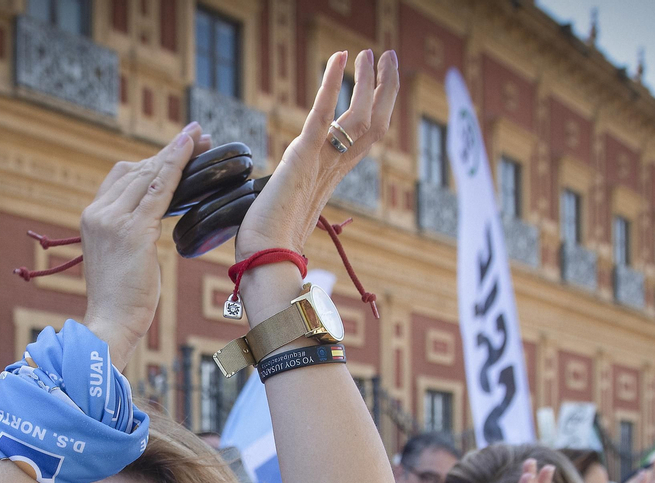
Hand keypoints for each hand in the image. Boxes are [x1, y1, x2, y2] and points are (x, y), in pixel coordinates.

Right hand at [80, 125, 205, 362]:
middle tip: (200, 136)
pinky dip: (177, 166)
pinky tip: (191, 150)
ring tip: (202, 137)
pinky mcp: (133, 231)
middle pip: (138, 170)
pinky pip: (160, 190)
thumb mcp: (120, 256)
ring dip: (178, 154)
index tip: (177, 147)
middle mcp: (98, 213)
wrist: (111, 322)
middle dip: (170, 152)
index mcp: (92, 217)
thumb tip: (153, 216)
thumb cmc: (121, 298)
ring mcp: (113, 220)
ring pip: (150, 176)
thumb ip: (130, 231)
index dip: (152, 160)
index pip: (123, 176)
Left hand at [235, 50, 398, 260]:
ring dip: (366, 81)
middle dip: (383, 88)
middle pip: (374, 122)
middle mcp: (334, 168)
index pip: (365, 136)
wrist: (265, 257)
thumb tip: (293, 209)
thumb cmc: (271, 242)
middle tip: (389, 56)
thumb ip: (298, 196)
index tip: (380, 80)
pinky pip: (322, 114)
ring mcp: (321, 162)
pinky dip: (330, 83)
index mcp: (333, 177)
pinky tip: (338, 57)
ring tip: (368, 53)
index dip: (377, 107)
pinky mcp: (302, 156)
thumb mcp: (291, 208)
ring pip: (359, 116)